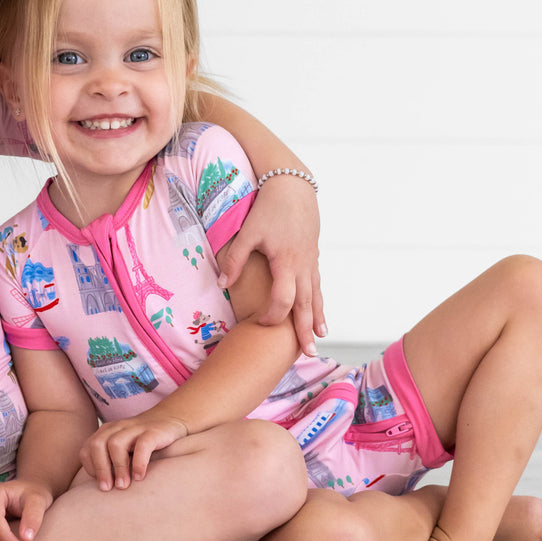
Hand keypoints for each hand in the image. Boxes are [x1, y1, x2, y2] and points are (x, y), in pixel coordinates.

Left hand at [79, 415, 187, 490]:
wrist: (171, 417)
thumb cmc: (143, 441)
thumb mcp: (123, 448)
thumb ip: (110, 462)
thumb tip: (100, 491)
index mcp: (107, 432)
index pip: (87, 448)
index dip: (90, 467)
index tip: (99, 483)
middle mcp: (118, 428)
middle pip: (97, 444)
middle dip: (100, 468)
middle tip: (107, 489)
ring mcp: (135, 428)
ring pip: (116, 443)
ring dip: (118, 467)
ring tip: (123, 486)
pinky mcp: (153, 432)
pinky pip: (142, 445)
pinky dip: (138, 462)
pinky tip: (139, 477)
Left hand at [217, 176, 324, 354]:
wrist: (293, 186)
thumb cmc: (268, 208)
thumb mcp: (247, 232)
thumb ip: (234, 259)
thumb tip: (221, 284)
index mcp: (286, 261)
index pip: (283, 298)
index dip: (273, 315)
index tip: (260, 324)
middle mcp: (302, 265)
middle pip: (306, 303)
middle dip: (305, 329)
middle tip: (309, 353)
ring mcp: (311, 260)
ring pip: (316, 294)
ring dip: (317, 316)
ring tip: (320, 336)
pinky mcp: (313, 255)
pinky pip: (318, 282)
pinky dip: (319, 299)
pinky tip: (319, 309)